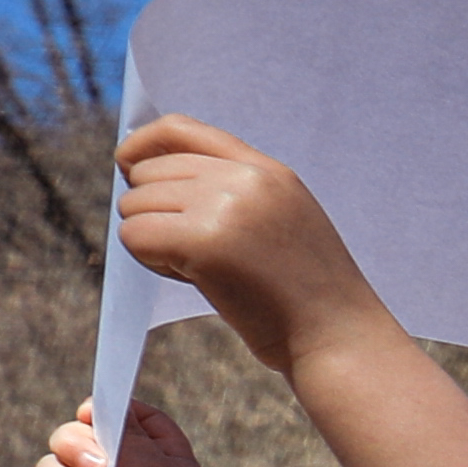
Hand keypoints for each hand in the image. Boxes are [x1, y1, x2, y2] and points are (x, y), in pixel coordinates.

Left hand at [107, 116, 390, 359]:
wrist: (339, 337)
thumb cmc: (307, 294)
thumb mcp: (283, 220)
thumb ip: (232, 191)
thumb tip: (146, 175)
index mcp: (268, 170)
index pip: (181, 128)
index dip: (142, 144)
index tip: (128, 168)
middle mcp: (245, 179)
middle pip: (148, 171)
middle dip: (153, 210)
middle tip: (193, 251)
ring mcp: (225, 207)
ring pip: (135, 205)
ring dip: (153, 240)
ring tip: (200, 269)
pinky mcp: (204, 242)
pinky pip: (136, 235)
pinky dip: (151, 260)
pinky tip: (190, 279)